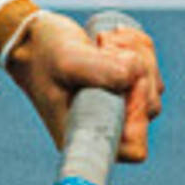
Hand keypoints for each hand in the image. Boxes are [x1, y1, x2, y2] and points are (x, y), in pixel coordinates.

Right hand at [5, 10, 164, 162]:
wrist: (31, 38)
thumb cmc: (41, 54)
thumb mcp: (68, 60)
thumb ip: (101, 71)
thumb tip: (137, 75)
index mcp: (85, 135)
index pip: (134, 147)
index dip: (137, 112)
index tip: (121, 79)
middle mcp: (103, 128)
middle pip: (149, 107)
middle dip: (137, 69)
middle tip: (105, 44)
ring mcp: (117, 109)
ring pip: (153, 86)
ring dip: (137, 54)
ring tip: (103, 39)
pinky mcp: (123, 91)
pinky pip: (149, 72)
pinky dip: (139, 49)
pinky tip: (115, 37)